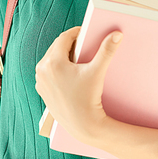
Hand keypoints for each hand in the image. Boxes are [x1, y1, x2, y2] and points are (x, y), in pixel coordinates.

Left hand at [35, 26, 123, 142]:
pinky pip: (48, 72)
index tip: (85, 32)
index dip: (75, 32)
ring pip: (51, 59)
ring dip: (62, 55)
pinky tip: (69, 71)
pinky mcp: (42, 89)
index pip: (64, 38)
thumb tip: (117, 34)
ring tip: (76, 56)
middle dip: (69, 44)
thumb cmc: (89, 99)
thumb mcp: (97, 72)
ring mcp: (40, 80)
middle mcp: (42, 69)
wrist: (82, 125)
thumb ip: (106, 51)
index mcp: (53, 62)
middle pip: (56, 47)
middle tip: (83, 43)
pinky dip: (57, 68)